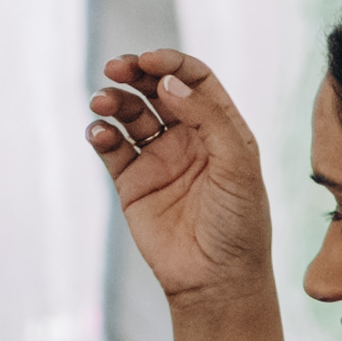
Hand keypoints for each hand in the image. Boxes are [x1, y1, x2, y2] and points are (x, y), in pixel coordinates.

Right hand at [86, 54, 276, 308]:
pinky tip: (101, 133)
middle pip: (156, 88)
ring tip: (104, 102)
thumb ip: (210, 120)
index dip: (171, 63)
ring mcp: (159, 158)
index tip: (148, 60)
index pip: (194, 80)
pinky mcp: (132, 181)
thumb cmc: (240, 224)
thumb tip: (169, 82)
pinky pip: (110, 145)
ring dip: (113, 99)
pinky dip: (101, 131)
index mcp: (223, 129)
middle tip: (116, 68)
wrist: (216, 279)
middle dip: (135, 72)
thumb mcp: (239, 167)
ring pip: (129, 112)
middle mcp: (190, 139)